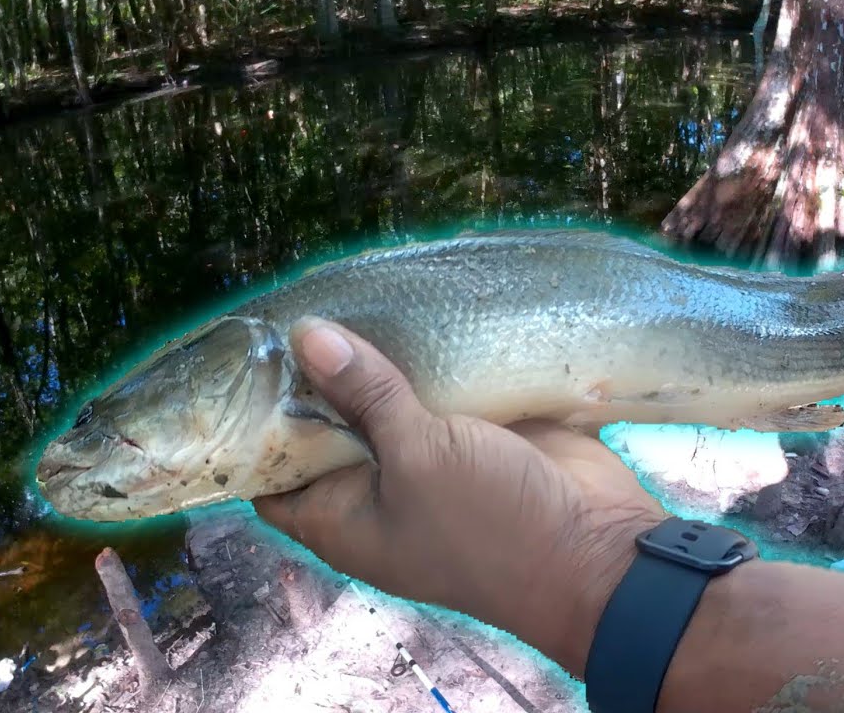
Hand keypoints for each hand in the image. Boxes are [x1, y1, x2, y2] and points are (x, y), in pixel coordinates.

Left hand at [253, 317, 667, 674]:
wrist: (597, 550)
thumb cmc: (489, 521)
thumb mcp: (418, 456)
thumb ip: (364, 395)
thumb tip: (306, 336)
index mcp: (341, 517)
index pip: (273, 474)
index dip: (252, 426)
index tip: (246, 361)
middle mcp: (376, 491)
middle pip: (329, 428)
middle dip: (315, 376)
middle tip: (296, 305)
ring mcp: (427, 463)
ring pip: (386, 404)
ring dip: (375, 361)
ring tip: (346, 292)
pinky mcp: (473, 436)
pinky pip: (438, 394)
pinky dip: (428, 359)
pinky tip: (412, 306)